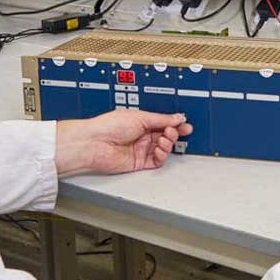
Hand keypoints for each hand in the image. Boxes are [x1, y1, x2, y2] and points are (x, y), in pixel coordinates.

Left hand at [55, 111, 191, 175]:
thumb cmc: (109, 126)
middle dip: (174, 133)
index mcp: (141, 121)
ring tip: (164, 139)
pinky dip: (162, 156)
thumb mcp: (140, 117)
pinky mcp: (139, 162)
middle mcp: (141, 135)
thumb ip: (161, 119)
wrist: (95, 143)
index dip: (174, 123)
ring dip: (168, 144)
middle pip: (165, 135)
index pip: (163, 122)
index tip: (184, 124)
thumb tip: (177, 117)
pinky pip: (157, 161)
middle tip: (175, 131)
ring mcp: (140, 149)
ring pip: (163, 148)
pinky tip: (160, 150)